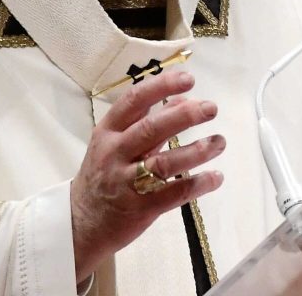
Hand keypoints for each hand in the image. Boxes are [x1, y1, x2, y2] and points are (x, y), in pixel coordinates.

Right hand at [70, 70, 225, 281]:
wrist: (82, 223)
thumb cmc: (103, 175)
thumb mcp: (117, 143)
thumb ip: (149, 121)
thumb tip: (183, 98)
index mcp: (108, 132)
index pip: (134, 101)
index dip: (161, 87)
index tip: (188, 79)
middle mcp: (114, 154)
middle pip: (150, 130)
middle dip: (184, 116)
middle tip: (211, 108)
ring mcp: (125, 182)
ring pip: (164, 163)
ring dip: (196, 151)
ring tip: (219, 142)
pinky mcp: (140, 209)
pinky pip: (173, 194)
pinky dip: (197, 184)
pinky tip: (216, 177)